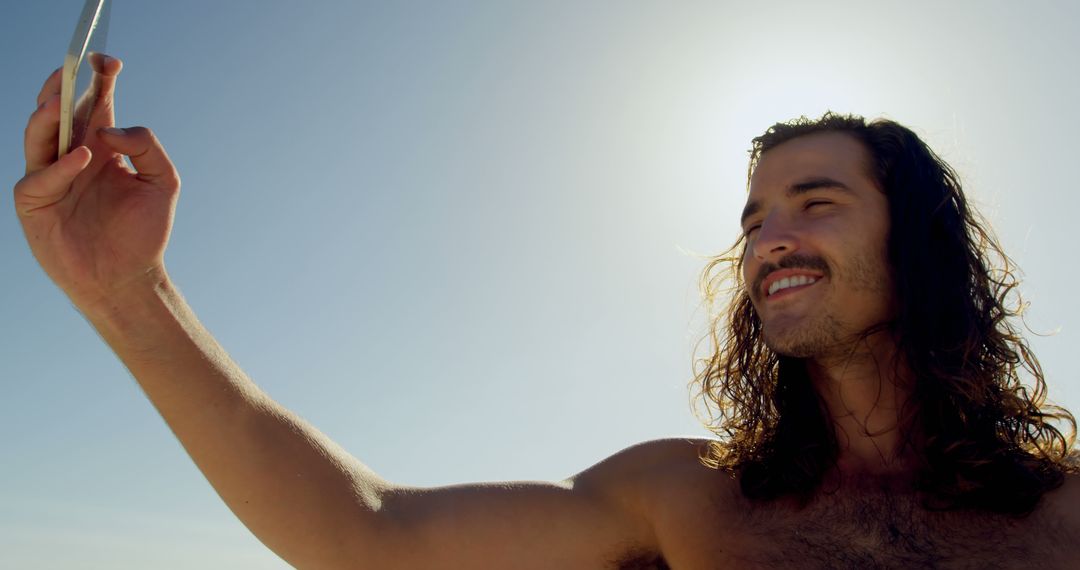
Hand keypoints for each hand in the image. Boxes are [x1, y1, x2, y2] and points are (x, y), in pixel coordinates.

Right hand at [15, 57, 180, 313]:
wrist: (128, 278)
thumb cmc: (144, 232)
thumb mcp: (163, 182)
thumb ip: (147, 147)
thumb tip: (112, 129)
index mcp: (101, 146)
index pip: (96, 103)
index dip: (98, 78)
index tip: (108, 61)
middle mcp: (72, 156)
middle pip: (59, 111)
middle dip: (61, 87)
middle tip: (71, 70)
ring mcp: (50, 178)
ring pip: (38, 136)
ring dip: (46, 117)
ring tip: (59, 103)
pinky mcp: (34, 203)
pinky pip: (39, 178)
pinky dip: (59, 167)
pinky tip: (83, 157)